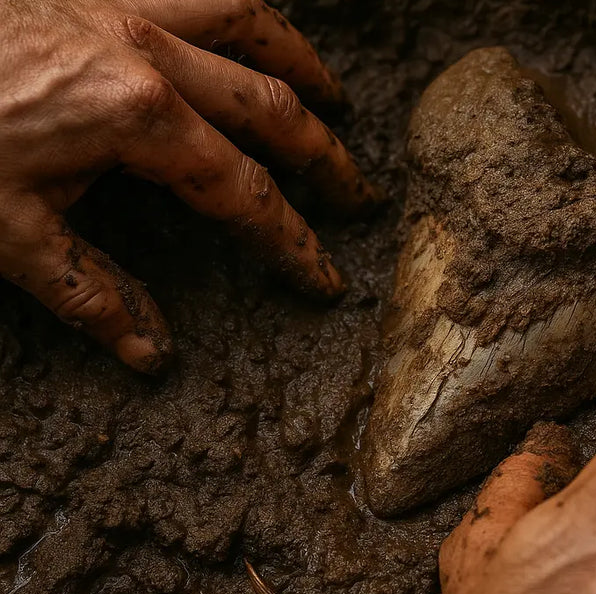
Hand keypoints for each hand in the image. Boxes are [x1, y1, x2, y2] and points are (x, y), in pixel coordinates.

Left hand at [0, 0, 377, 371]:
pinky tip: (241, 35)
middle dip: (325, 158)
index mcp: (139, 118)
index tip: (324, 275)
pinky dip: (235, 12)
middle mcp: (149, 51)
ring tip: (330, 94)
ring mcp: (124, 4)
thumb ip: (90, 292)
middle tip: (356, 192)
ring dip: (298, 62)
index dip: (294, 242)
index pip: (246, 194)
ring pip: (247, 20)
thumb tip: (150, 353)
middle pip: (272, 108)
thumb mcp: (5, 231)